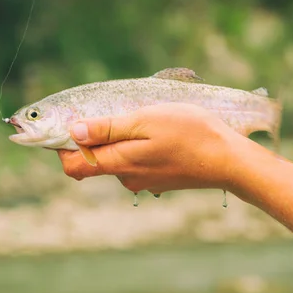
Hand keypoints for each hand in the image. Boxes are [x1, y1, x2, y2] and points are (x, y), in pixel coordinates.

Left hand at [56, 103, 244, 193]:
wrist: (229, 160)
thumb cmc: (188, 134)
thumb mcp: (144, 121)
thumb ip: (106, 129)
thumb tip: (73, 132)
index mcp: (118, 163)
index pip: (74, 166)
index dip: (63, 148)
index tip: (70, 125)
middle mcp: (126, 177)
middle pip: (95, 160)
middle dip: (96, 137)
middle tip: (116, 112)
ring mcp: (143, 180)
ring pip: (118, 158)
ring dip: (121, 139)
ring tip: (145, 119)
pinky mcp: (158, 179)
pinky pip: (137, 162)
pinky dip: (138, 146)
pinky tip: (159, 133)